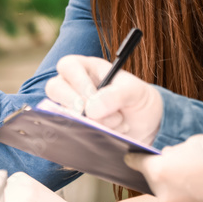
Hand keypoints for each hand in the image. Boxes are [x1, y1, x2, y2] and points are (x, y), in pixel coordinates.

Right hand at [45, 55, 163, 145]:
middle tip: (92, 115)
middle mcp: (75, 87)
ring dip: (83, 121)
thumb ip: (117, 94)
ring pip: (58, 111)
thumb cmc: (139, 101)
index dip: (77, 80)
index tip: (92, 96)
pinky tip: (104, 136)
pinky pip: (66, 130)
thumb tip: (91, 109)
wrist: (147, 127)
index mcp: (89, 69)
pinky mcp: (74, 127)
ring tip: (112, 124)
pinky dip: (83, 134)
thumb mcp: (136, 92)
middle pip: (54, 87)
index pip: (68, 65)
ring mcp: (72, 108)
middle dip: (72, 102)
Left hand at [125, 134, 202, 201]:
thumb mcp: (192, 144)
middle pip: (157, 183)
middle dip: (166, 176)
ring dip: (179, 193)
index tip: (131, 158)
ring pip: (171, 199)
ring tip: (201, 184)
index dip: (135, 159)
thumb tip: (169, 157)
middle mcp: (162, 195)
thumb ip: (175, 153)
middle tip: (186, 169)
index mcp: (158, 171)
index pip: (138, 163)